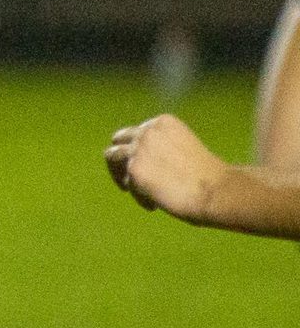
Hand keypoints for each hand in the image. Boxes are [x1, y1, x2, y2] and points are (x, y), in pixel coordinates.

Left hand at [105, 114, 225, 221]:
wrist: (217, 190)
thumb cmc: (208, 177)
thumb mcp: (182, 150)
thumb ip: (160, 150)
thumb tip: (136, 163)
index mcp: (164, 122)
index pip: (137, 132)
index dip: (138, 151)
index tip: (148, 168)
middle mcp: (148, 130)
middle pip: (118, 141)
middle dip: (120, 159)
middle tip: (128, 181)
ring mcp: (139, 148)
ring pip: (111, 158)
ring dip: (121, 176)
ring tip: (139, 193)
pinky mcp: (134, 169)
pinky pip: (127, 184)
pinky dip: (139, 197)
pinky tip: (153, 206)